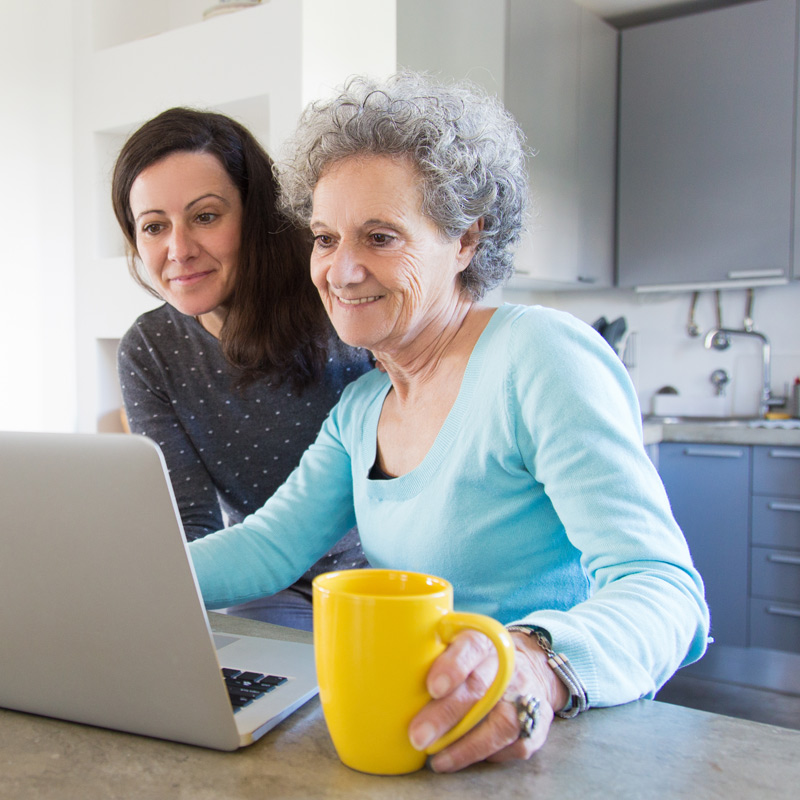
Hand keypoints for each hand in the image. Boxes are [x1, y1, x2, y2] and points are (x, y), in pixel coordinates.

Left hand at [408, 630, 568, 772]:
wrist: (530, 665)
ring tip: (438, 759)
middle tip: (418, 735)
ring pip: (499, 722)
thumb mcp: (457, 642)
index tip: (432, 687)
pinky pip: (513, 745)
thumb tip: (381, 677)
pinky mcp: (537, 723)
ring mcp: (525, 694)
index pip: (470, 647)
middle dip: (446, 715)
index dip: (452, 666)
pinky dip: (486, 755)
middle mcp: (507, 664)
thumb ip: (429, 653)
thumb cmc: (476, 659)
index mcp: (484, 639)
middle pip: (478, 689)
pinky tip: (461, 758)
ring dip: (466, 744)